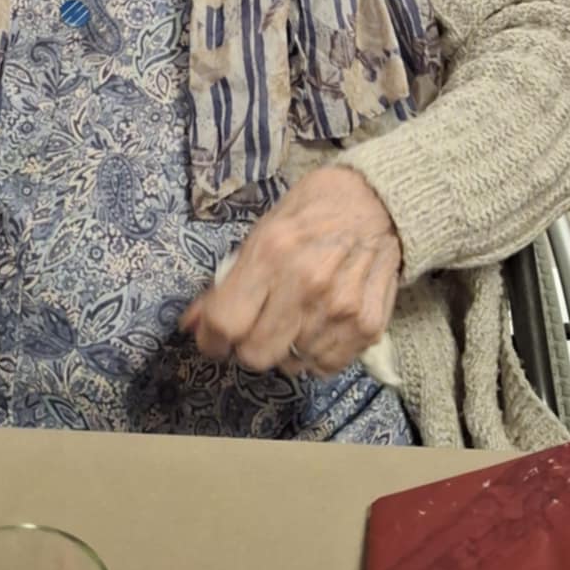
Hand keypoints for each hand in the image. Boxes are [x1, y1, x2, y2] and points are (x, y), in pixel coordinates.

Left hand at [180, 167, 399, 376]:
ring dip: (286, 349)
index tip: (213, 339)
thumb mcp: (262, 232)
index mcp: (272, 253)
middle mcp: (305, 284)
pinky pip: (326, 366)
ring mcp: (340, 308)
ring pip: (292, 364)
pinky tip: (319, 326)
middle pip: (256, 355)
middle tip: (256, 328)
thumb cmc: (311, 212)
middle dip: (248, 347)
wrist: (377, 202)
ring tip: (295, 319)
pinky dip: (317, 355)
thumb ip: (229, 279)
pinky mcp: (367, 326)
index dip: (210, 340)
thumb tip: (193, 322)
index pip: (226, 321)